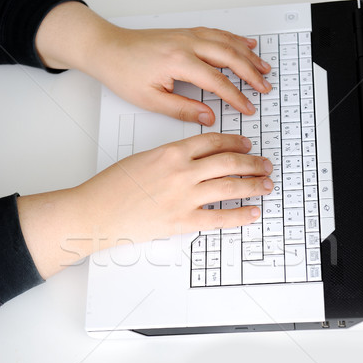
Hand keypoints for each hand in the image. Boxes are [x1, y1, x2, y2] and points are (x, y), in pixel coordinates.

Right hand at [17, 134, 272, 278]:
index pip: (212, 141)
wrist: (96, 212)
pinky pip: (219, 218)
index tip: (245, 143)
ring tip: (266, 184)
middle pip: (228, 161)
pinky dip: (240, 215)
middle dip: (252, 162)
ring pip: (230, 186)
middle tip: (265, 164)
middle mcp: (182, 171)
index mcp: (171, 151)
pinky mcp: (182, 221)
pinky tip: (253, 212)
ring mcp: (184, 196)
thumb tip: (193, 160)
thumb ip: (170, 157)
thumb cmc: (112, 186)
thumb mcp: (142, 159)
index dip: (234, 141)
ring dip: (253, 184)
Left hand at [90, 25, 271, 125]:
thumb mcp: (151, 100)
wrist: (107, 49)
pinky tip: (246, 44)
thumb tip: (207, 117)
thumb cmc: (123, 73)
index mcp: (179, 62)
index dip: (236, 97)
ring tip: (264, 68)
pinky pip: (217, 33)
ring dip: (248, 55)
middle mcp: (187, 44)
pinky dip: (235, 39)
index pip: (218, 82)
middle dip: (251, 74)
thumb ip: (182, 109)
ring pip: (227, 42)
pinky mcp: (185, 33)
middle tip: (265, 87)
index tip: (248, 108)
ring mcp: (187, 35)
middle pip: (230, 57)